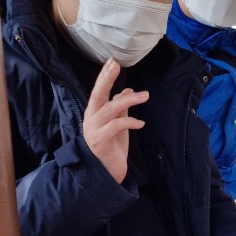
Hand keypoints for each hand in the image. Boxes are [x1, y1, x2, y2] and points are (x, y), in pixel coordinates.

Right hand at [82, 59, 148, 182]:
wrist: (106, 174)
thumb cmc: (111, 148)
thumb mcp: (118, 125)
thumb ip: (120, 108)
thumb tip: (126, 90)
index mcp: (94, 113)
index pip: (98, 91)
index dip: (104, 76)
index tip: (112, 62)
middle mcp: (91, 119)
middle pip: (97, 95)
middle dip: (106, 79)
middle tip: (115, 65)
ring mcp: (94, 130)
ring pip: (110, 109)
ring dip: (128, 100)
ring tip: (145, 95)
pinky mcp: (100, 142)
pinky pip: (116, 126)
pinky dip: (130, 122)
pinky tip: (140, 123)